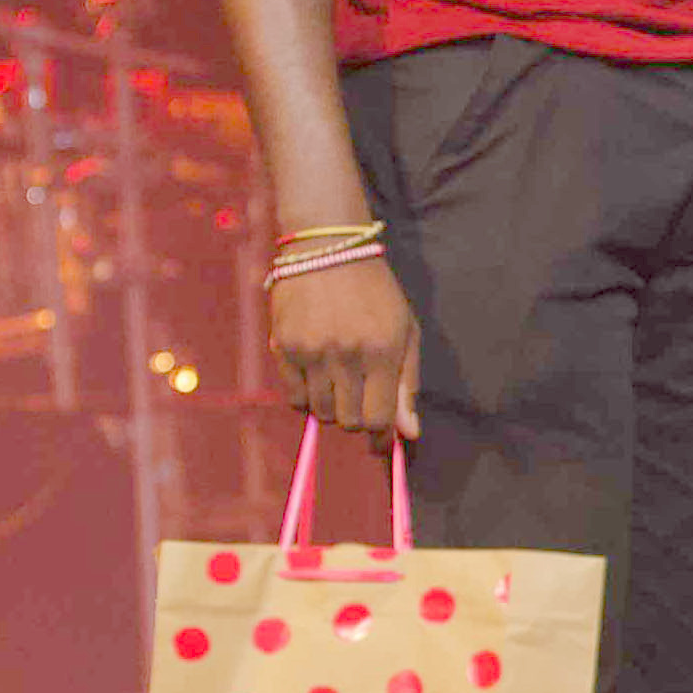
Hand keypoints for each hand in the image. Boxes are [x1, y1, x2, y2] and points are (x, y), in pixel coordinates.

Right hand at [270, 257, 420, 440]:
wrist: (329, 248)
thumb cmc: (376, 292)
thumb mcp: (405, 331)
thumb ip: (407, 383)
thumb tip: (409, 433)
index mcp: (382, 351)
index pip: (380, 419)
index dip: (382, 439)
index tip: (382, 443)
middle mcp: (345, 355)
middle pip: (349, 421)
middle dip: (358, 420)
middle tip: (361, 403)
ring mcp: (311, 352)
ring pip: (321, 412)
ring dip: (332, 407)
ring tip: (339, 383)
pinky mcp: (283, 346)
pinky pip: (294, 397)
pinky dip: (306, 398)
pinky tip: (317, 378)